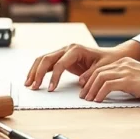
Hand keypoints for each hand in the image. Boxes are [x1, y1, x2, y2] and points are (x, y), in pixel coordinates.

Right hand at [25, 41, 139, 90]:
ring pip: (43, 59)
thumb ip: (92, 74)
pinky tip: (33, 80)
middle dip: (38, 73)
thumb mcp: (103, 68)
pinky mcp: (62, 58)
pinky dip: (39, 71)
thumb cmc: (108, 61)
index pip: (59, 63)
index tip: (51, 89)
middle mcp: (67, 49)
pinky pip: (47, 63)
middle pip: (46, 59)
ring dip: (34, 71)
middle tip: (33, 86)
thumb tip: (81, 81)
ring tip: (28, 84)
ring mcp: (63, 52)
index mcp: (76, 49)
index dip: (54, 77)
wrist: (111, 56)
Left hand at [79, 58, 139, 102]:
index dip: (91, 79)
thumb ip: (125, 80)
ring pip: (100, 78)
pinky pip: (108, 85)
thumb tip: (113, 90)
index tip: (86, 89)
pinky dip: (100, 93)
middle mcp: (123, 64)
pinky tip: (98, 100)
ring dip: (91, 90)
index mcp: (124, 62)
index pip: (101, 69)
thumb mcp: (137, 78)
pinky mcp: (129, 80)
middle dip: (88, 85)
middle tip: (83, 96)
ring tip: (88, 100)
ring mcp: (126, 71)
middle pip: (98, 72)